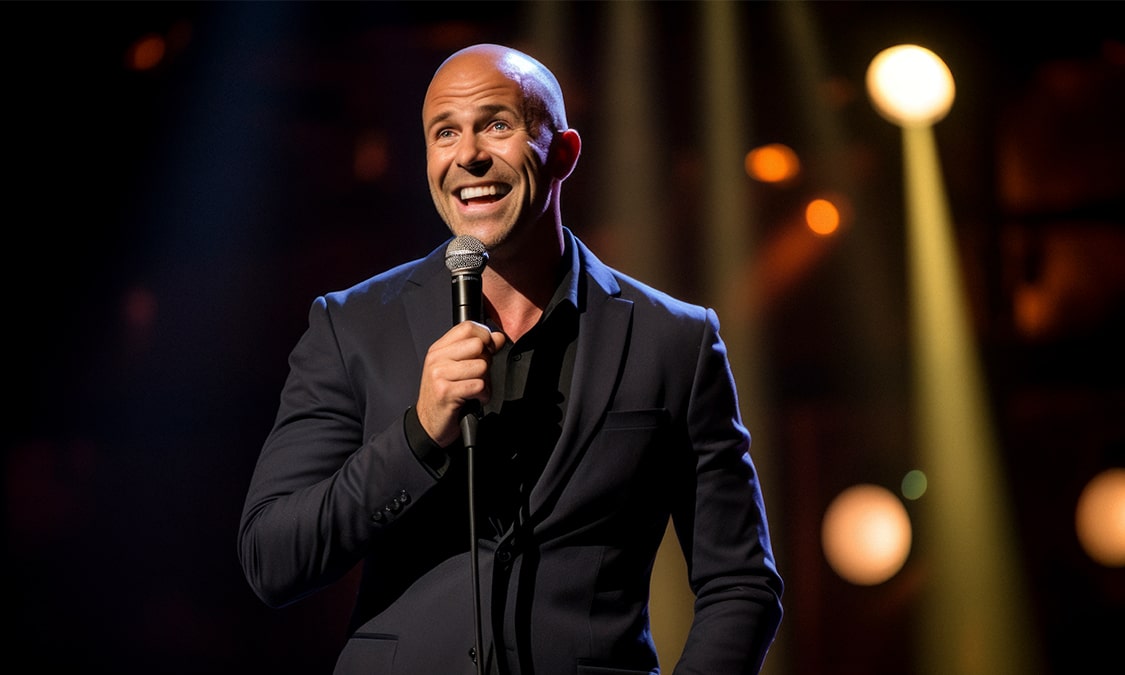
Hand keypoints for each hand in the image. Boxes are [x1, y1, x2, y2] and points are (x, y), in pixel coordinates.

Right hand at [416, 321, 506, 446]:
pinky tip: (473, 399)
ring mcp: (439, 375)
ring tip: (474, 390)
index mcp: (439, 349)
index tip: (486, 350)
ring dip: (485, 382)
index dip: (484, 337)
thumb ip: (476, 351)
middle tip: (477, 375)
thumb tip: (498, 337)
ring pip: (481, 366)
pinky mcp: (446, 392)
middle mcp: (437, 359)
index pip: (467, 327)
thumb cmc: (444, 395)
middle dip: (486, 361)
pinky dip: (482, 395)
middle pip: (478, 345)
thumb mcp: (455, 368)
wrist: (428, 424)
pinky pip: (479, 385)